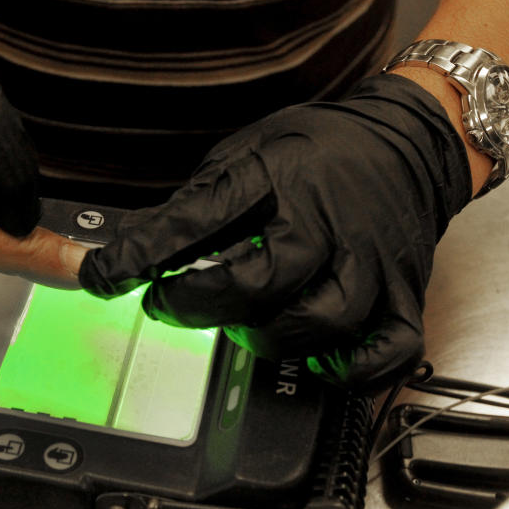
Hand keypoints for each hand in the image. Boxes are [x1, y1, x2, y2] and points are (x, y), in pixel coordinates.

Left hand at [79, 75, 472, 392]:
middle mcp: (327, 220)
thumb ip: (195, 205)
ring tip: (243, 324)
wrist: (406, 140)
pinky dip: (350, 369)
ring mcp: (370, 261)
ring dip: (269, 336)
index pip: (196, 220)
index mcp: (279, 178)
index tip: (102, 276)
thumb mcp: (243, 155)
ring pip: (320, 321)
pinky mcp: (404, 292)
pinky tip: (319, 359)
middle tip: (171, 304)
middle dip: (202, 304)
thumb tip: (135, 244)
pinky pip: (387, 350)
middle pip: (262, 282)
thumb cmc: (317, 151)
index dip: (140, 254)